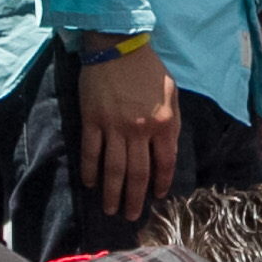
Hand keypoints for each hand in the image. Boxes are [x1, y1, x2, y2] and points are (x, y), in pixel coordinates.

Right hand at [75, 48, 179, 222]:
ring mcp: (113, 126)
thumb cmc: (148, 69)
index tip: (157, 197)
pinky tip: (90, 184)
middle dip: (135, 199)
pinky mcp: (92, 120)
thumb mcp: (171, 94)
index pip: (164, 163)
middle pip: (137, 173)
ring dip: (112, 193)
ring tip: (111, 209)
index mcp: (162, 123)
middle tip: (131, 216)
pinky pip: (91, 152)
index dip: (160, 183)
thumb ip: (171, 123)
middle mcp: (139, 129)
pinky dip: (90, 171)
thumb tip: (167, 152)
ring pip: (113, 169)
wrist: (117, 46)